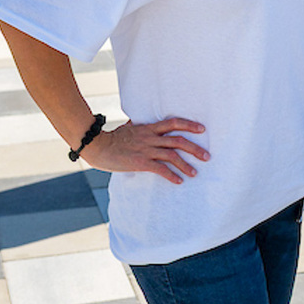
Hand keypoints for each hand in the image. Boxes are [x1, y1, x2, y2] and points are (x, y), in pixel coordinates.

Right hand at [80, 117, 208, 183]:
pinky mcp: (141, 162)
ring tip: (195, 173)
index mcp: (149, 128)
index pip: (173, 123)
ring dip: (186, 165)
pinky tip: (179, 181)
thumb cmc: (110, 139)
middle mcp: (151, 138)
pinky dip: (172, 175)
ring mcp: (147, 150)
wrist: (96, 145)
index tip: (202, 129)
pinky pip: (161, 169)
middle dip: (195, 148)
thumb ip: (136, 127)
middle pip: (179, 140)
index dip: (189, 125)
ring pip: (173, 156)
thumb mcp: (127, 129)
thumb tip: (134, 123)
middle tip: (207, 156)